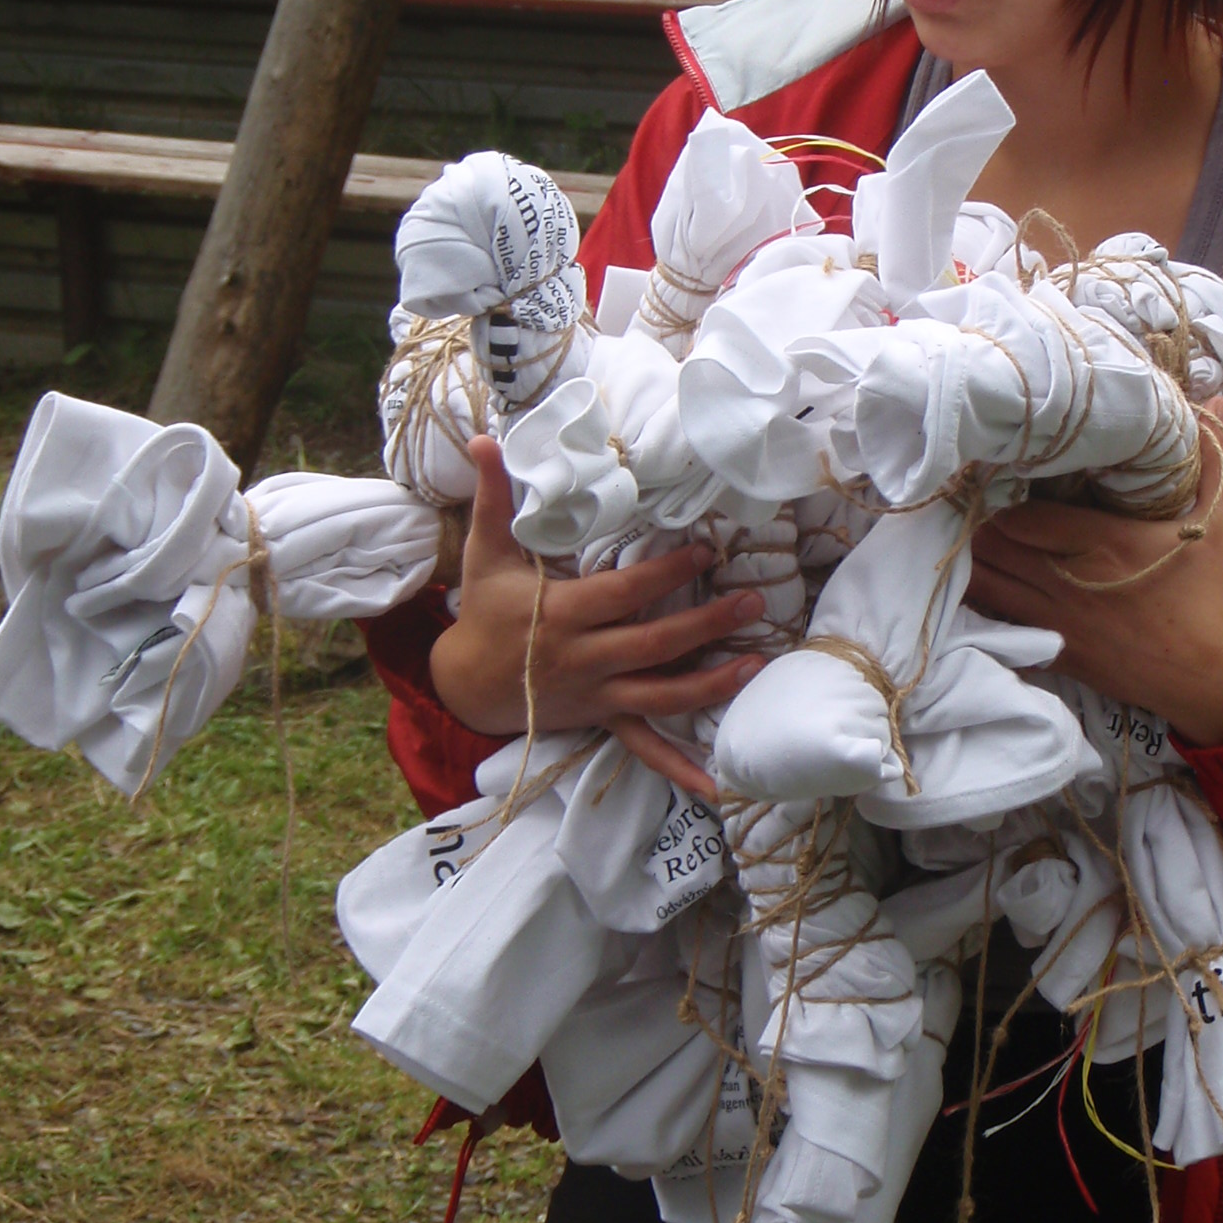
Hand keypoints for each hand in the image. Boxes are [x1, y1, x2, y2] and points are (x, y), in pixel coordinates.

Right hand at [427, 438, 764, 799]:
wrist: (465, 683)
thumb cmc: (485, 611)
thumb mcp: (486, 553)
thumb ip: (494, 496)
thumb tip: (482, 438)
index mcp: (564, 615)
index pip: (626, 593)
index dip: (667, 574)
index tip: (707, 552)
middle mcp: (586, 659)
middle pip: (655, 645)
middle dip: (707, 626)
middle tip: (754, 601)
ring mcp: (598, 695)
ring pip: (661, 696)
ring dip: (712, 685)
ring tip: (757, 664)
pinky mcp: (603, 719)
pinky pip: (644, 747)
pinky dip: (678, 767)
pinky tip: (715, 784)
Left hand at [964, 432, 1222, 748]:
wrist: (1220, 679)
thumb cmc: (1220, 595)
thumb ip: (1209, 457)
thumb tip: (1213, 399)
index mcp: (1103, 541)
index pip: (1020, 515)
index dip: (998, 493)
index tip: (992, 472)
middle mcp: (1069, 580)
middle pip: (991, 547)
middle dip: (973, 522)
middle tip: (962, 499)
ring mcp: (1059, 622)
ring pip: (986, 587)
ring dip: (971, 561)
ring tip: (957, 538)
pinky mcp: (1059, 655)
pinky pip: (1000, 629)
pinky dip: (981, 607)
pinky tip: (971, 591)